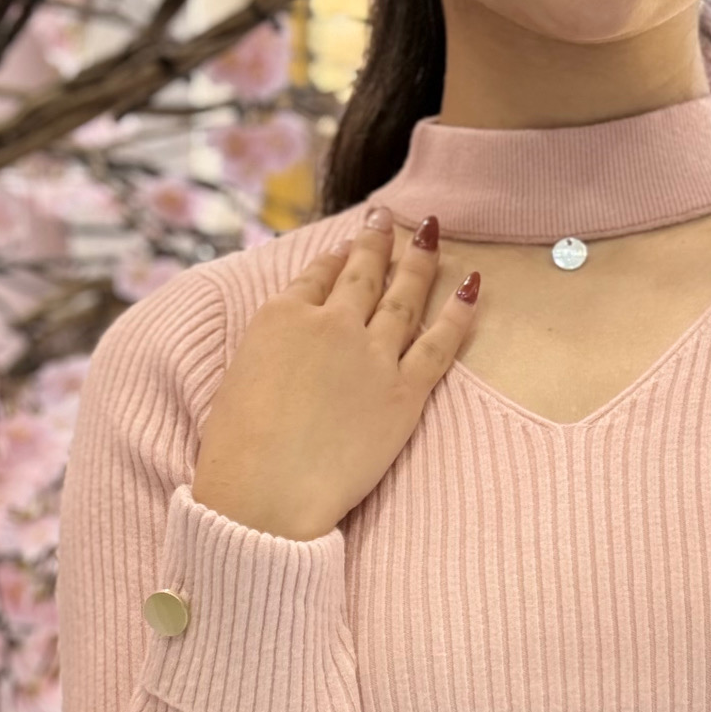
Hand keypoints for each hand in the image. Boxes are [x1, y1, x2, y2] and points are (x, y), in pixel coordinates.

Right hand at [191, 209, 480, 541]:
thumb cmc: (238, 452)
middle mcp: (330, 324)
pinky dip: (459, 313)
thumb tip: (286, 339)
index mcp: (281, 317)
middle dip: (376, 241)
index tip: (345, 247)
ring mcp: (371, 356)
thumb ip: (270, 348)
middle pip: (361, 274)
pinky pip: (439, 344)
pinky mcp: (404, 393)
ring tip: (430, 232)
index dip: (334, 259)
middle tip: (387, 217)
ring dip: (419, 261)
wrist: (267, 494)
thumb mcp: (239, 378)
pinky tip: (472, 287)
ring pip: (403, 296)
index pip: (315, 276)